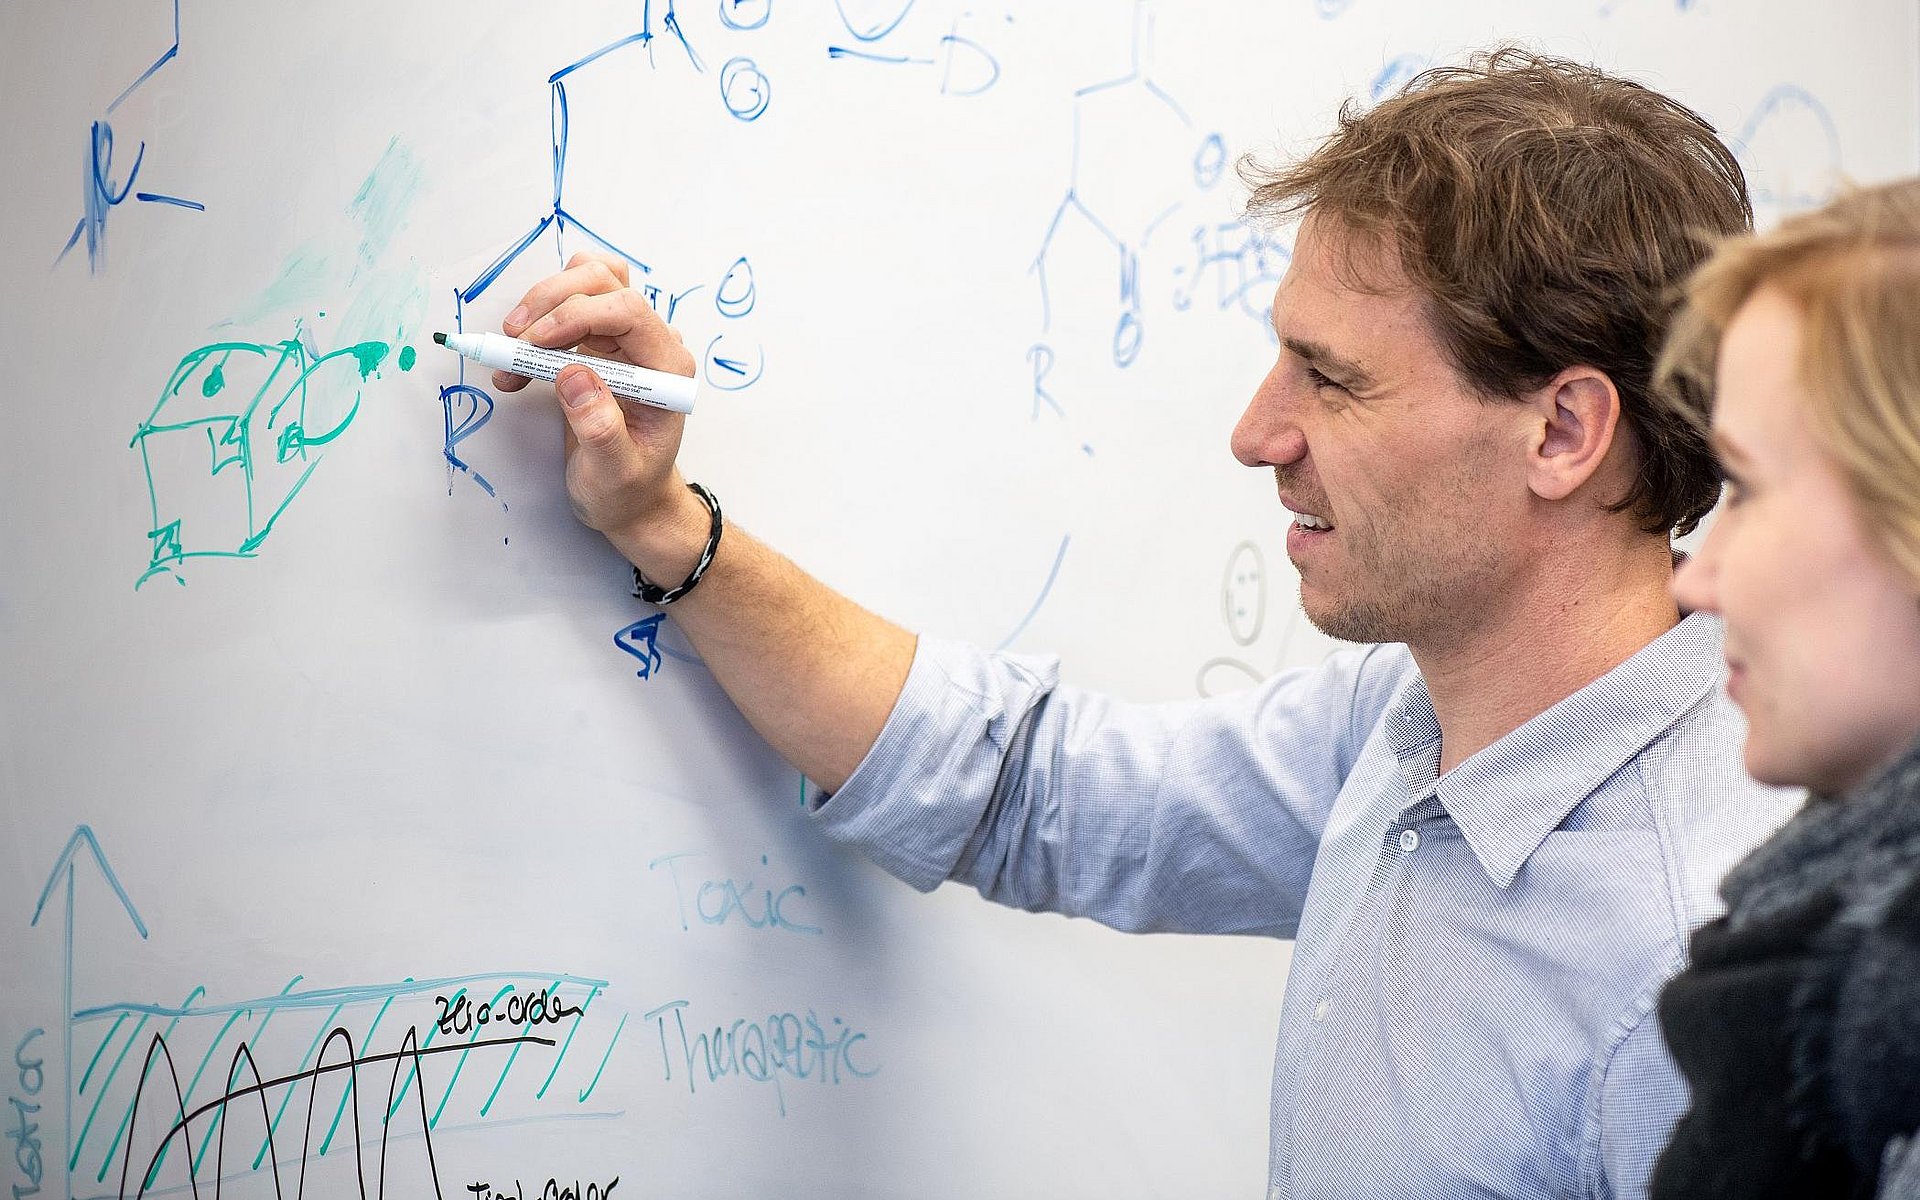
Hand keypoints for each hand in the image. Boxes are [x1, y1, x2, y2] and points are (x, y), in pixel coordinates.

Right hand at [496, 252, 701, 546]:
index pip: (627, 310)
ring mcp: (623, 339)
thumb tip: (574, 375)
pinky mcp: (598, 344)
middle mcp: (649, 343)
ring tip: (509, 351)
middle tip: (512, 340)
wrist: (630, 500)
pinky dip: (533, 325)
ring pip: (584, 281)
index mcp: (666, 368)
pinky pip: (564, 310)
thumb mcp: (615, 472)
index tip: (533, 344)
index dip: (576, 315)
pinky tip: (512, 366)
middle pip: (603, 281)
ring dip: (539, 305)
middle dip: (551, 301)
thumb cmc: (629, 488)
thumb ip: (600, 428)